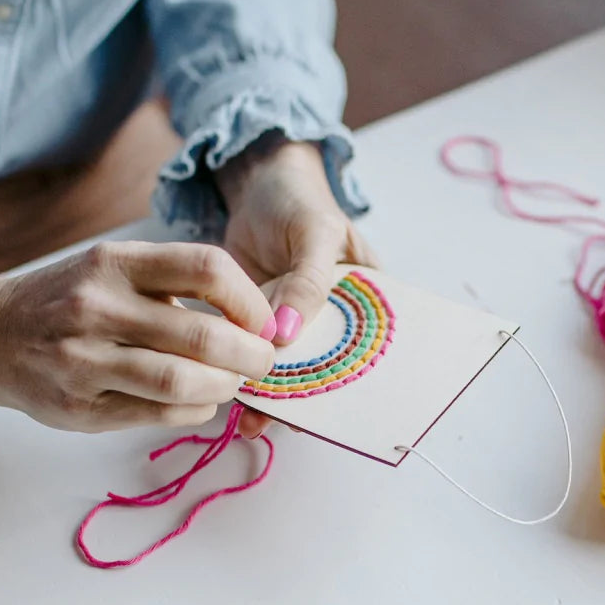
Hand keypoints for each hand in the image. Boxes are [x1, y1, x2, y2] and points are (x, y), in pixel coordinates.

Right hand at [0, 242, 275, 433]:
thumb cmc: (70, 298)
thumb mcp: (114, 269)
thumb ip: (173, 286)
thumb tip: (252, 323)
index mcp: (116, 262)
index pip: (208, 268)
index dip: (250, 299)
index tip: (264, 320)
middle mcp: (98, 306)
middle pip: (203, 334)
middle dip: (250, 354)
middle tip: (263, 361)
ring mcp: (83, 360)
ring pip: (182, 381)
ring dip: (225, 387)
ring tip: (234, 383)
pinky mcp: (78, 407)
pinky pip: (159, 413)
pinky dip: (195, 410)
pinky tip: (200, 401)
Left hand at [215, 134, 377, 436]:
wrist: (257, 183)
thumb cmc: (299, 201)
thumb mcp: (314, 233)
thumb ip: (307, 283)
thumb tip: (287, 335)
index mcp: (364, 298)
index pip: (369, 348)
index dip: (356, 380)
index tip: (336, 406)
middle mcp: (333, 318)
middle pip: (328, 367)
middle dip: (309, 398)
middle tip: (287, 420)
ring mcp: (296, 323)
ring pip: (291, 370)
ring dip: (274, 396)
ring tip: (253, 420)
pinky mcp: (260, 323)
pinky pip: (257, 356)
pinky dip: (248, 377)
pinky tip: (235, 399)